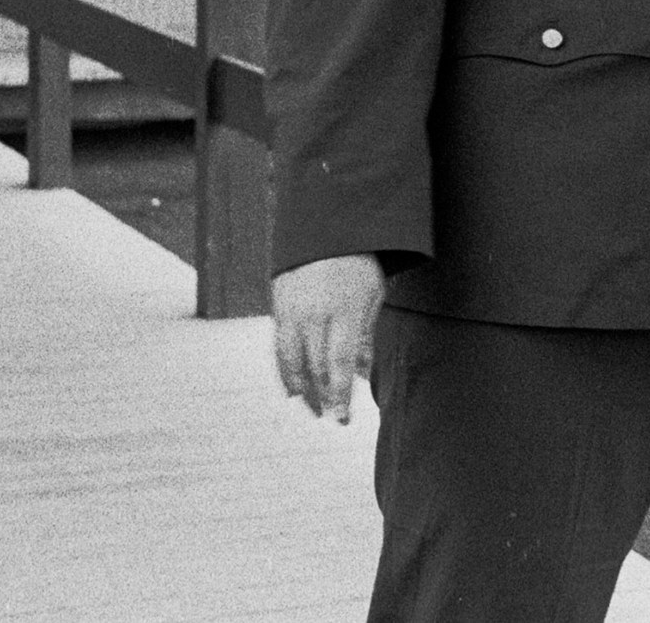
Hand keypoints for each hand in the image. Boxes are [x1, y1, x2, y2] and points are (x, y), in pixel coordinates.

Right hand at [273, 252, 383, 421]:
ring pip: (290, 360)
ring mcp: (293, 310)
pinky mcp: (278, 307)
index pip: (339, 362)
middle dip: (323, 397)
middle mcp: (314, 313)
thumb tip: (363, 377)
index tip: (342, 418)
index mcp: (343, 310)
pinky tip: (292, 387)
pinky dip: (285, 370)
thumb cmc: (358, 264)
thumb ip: (365, 337)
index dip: (340, 394)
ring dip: (300, 390)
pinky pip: (279, 346)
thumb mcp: (371, 297)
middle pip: (314, 366)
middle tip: (331, 418)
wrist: (327, 229)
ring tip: (310, 409)